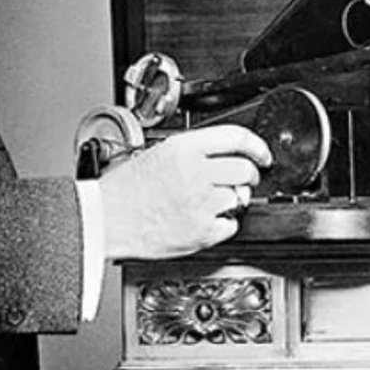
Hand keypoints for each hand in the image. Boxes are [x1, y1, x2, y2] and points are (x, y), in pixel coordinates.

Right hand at [97, 125, 271, 259]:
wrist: (106, 220)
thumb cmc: (124, 190)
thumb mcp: (157, 153)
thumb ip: (192, 151)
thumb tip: (224, 155)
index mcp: (184, 148)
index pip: (236, 138)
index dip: (257, 146)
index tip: (263, 154)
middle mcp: (196, 173)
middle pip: (245, 169)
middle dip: (250, 175)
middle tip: (245, 179)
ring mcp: (201, 204)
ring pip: (240, 198)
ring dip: (233, 200)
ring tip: (212, 202)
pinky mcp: (202, 232)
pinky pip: (231, 225)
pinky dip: (223, 224)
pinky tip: (205, 219)